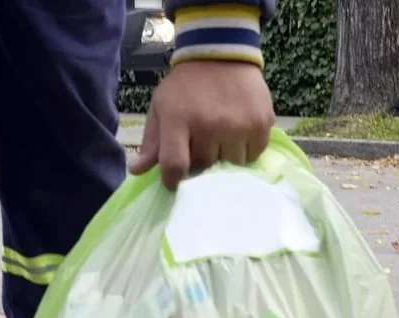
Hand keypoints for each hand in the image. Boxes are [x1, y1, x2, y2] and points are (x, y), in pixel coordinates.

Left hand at [130, 61, 274, 190]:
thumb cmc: (185, 86)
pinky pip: (253, 154)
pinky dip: (245, 151)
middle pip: (204, 167)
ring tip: (219, 141)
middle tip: (198, 149)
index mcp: (179, 120)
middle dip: (198, 164)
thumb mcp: (160, 107)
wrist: (222, 53)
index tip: (173, 182)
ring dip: (224, 159)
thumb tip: (136, 171)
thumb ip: (151, 142)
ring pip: (231, 165)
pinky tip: (237, 136)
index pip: (175, 165)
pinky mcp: (261, 123)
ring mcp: (238, 124)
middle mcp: (210, 124)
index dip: (172, 180)